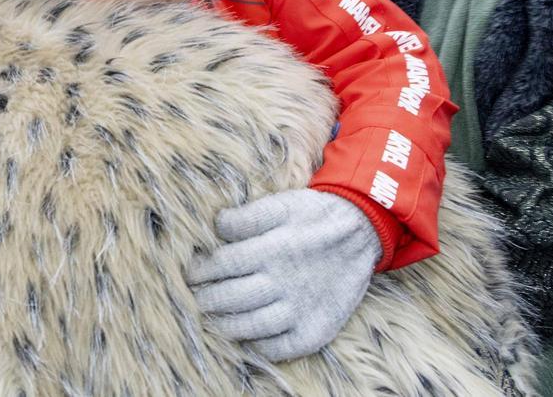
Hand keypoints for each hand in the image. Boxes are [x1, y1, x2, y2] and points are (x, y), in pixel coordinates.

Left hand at [187, 189, 379, 361]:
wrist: (362, 232)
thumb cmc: (313, 216)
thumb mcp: (281, 204)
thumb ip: (246, 217)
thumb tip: (216, 227)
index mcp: (274, 249)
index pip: (222, 265)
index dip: (200, 270)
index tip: (190, 272)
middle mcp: (286, 282)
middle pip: (231, 298)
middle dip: (205, 299)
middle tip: (196, 296)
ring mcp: (302, 309)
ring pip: (251, 326)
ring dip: (224, 324)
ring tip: (212, 317)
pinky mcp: (317, 330)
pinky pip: (280, 349)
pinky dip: (258, 346)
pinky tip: (246, 335)